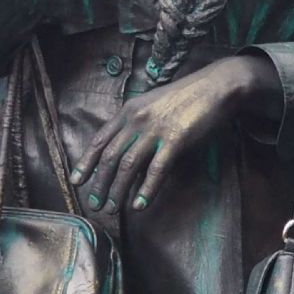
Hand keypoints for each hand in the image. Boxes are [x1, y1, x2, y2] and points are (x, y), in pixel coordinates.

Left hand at [73, 55, 274, 213]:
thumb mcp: (153, 106)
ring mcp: (155, 129)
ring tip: (113, 208)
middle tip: (94, 203)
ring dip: (117, 189)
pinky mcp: (176, 139)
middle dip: (99, 182)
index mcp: (129, 110)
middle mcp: (137, 119)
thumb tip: (128, 158)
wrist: (216, 86)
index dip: (86, 162)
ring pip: (128, 165)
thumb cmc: (185, 98)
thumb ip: (137, 128)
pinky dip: (146, 189)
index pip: (100, 139)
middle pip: (110, 156)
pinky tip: (139, 205)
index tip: (76, 180)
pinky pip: (156, 169)